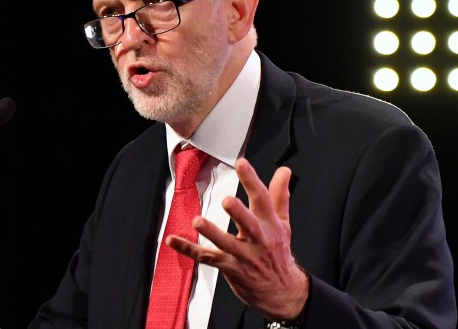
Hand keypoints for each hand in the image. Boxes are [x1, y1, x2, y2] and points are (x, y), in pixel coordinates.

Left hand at [167, 158, 308, 320]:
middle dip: (238, 212)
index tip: (242, 164)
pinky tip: (173, 240)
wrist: (282, 292)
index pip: (263, 199)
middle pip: (248, 224)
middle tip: (227, 201)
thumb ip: (280, 195)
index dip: (252, 180)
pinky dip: (188, 249)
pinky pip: (207, 258)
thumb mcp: (283, 223)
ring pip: (226, 244)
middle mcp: (259, 240)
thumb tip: (284, 172)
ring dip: (211, 232)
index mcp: (270, 225)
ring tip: (198, 221)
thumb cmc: (278, 254)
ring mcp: (244, 256)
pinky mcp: (231, 269)